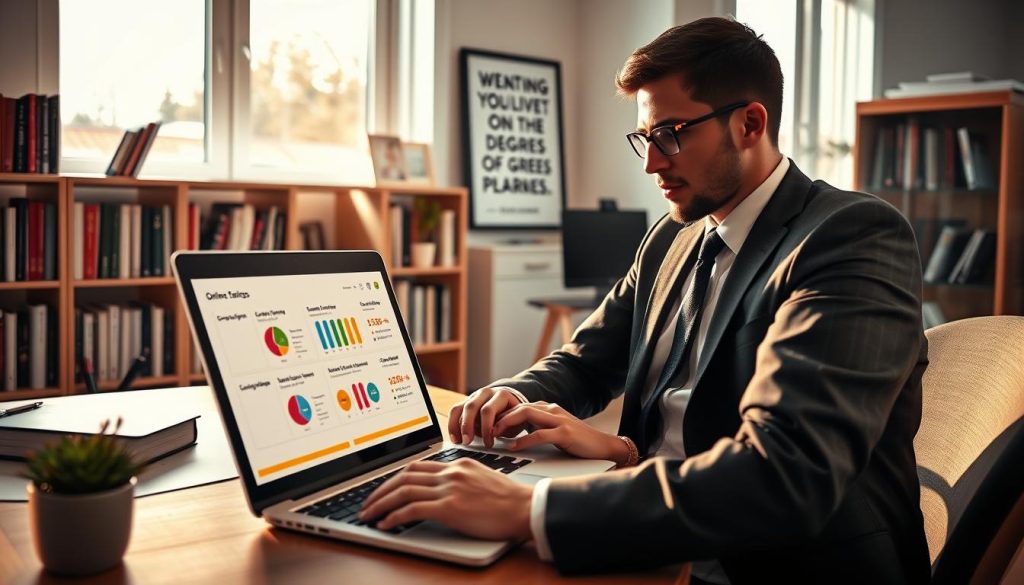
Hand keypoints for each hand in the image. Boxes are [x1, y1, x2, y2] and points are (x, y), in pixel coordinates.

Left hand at [359, 459, 532, 539]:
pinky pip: (412, 509)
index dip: (393, 478)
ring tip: (368, 515)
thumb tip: (438, 492)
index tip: (383, 490)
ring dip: (381, 504)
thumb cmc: (507, 500)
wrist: (524, 507)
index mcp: (456, 463)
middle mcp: (450, 472)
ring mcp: (449, 488)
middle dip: (380, 491)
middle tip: (367, 504)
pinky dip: (394, 516)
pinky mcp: (450, 507)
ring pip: (403, 491)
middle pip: (404, 476)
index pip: (416, 466)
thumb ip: (459, 480)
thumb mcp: (480, 479)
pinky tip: (386, 524)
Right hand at [448, 386, 525, 446]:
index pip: (488, 410)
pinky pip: (455, 411)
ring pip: (460, 408)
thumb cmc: (512, 417)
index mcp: (501, 395)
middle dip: (468, 426)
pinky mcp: (465, 402)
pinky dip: (452, 425)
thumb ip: (504, 426)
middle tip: (468, 442)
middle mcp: (486, 393)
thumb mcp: (514, 421)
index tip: (488, 443)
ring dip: (457, 426)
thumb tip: (493, 434)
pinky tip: (454, 438)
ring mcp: (474, 396)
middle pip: (471, 407)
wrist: (510, 406)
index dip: (486, 427)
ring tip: (458, 441)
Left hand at [493, 402, 629, 463]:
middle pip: (519, 407)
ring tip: (494, 435)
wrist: (604, 446)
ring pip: (526, 414)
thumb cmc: (577, 442)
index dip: (501, 416)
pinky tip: (513, 446)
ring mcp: (559, 420)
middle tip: (485, 430)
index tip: (487, 427)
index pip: (518, 407)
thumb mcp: (552, 432)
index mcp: (547, 409)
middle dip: (500, 418)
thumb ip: (535, 428)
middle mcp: (551, 410)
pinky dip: (524, 439)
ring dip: (507, 424)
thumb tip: (511, 434)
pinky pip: (540, 434)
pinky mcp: (565, 433)